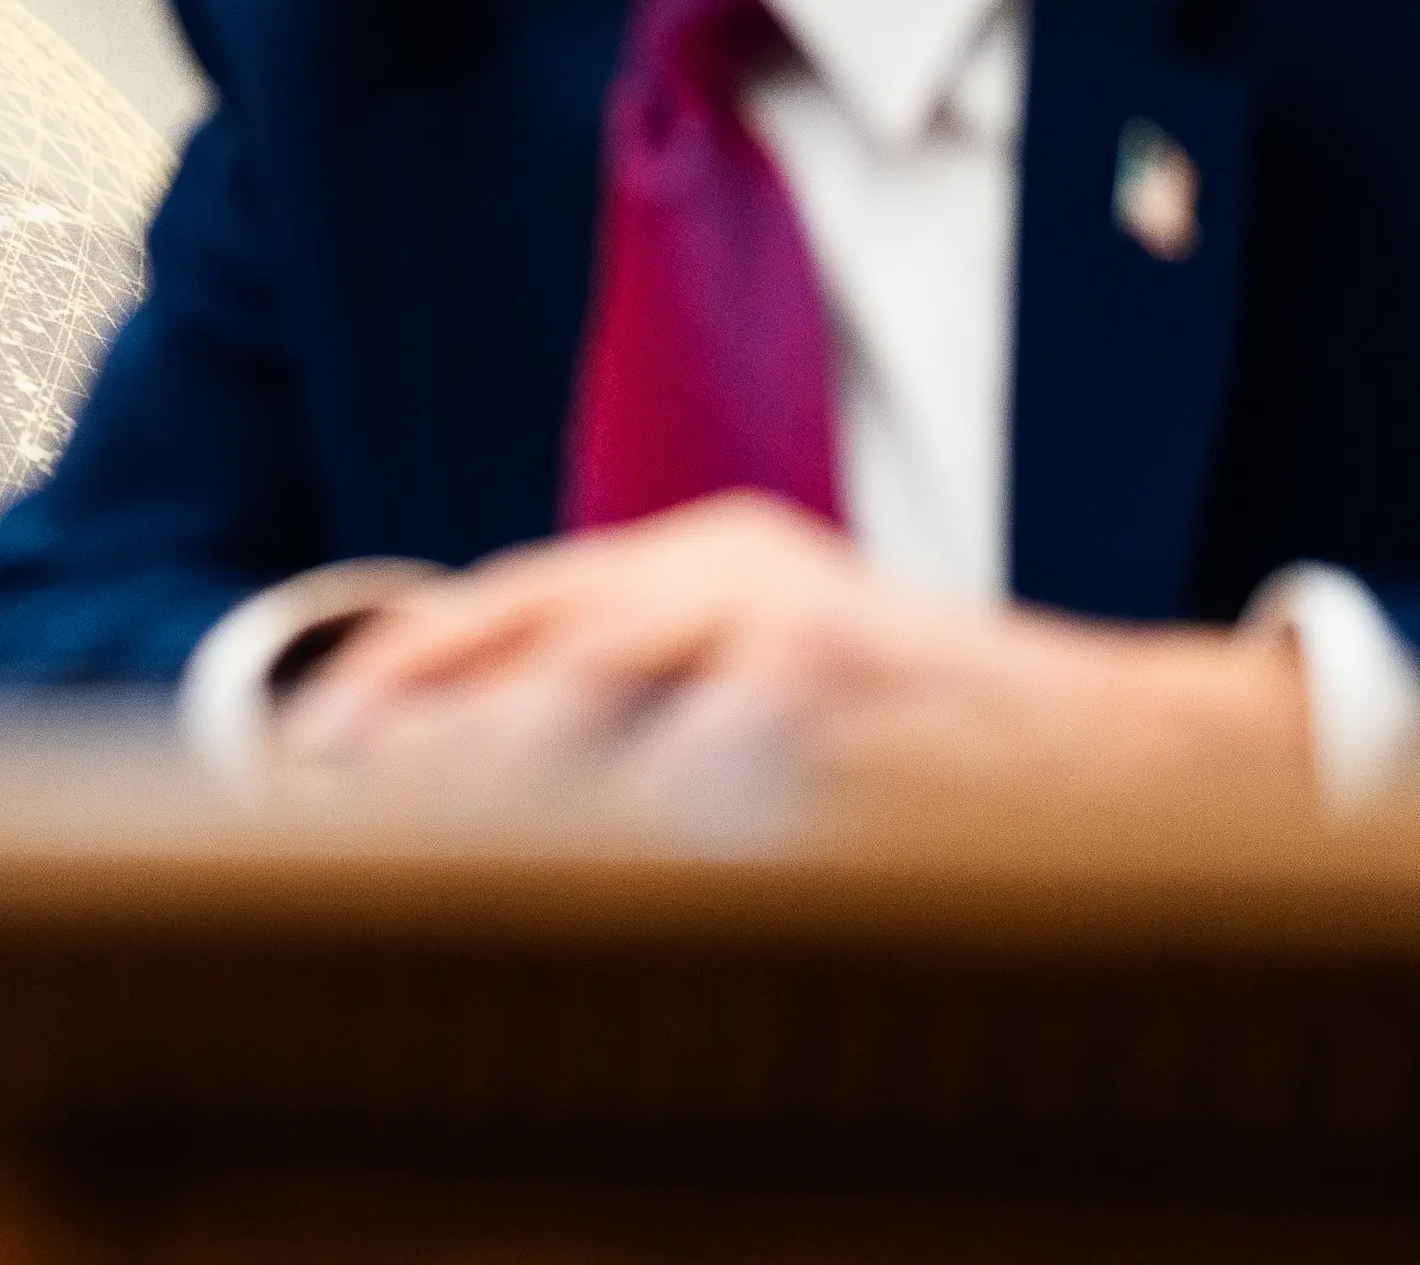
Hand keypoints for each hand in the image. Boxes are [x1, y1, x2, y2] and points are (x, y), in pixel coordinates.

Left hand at [270, 495, 1313, 815]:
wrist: (1121, 743)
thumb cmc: (920, 742)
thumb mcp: (761, 688)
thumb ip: (637, 705)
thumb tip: (452, 779)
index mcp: (690, 561)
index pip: (499, 603)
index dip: (393, 673)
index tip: (299, 745)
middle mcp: (725, 565)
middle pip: (525, 636)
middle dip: (415, 721)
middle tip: (320, 795)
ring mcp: (788, 613)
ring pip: (598, 682)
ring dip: (492, 763)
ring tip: (401, 824)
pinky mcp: (851, 674)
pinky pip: (718, 743)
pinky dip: (645, 801)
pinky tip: (579, 858)